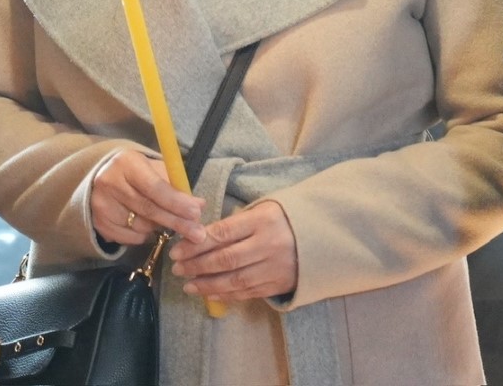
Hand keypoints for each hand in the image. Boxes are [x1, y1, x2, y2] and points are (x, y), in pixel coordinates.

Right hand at [90, 149, 206, 245]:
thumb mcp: (155, 169)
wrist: (102, 177)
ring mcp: (101, 205)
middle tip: (197, 234)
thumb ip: (176, 185)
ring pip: (140, 226)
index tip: (196, 213)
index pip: (155, 187)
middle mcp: (110, 183)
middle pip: (148, 209)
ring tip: (168, 221)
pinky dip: (144, 235)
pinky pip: (129, 238)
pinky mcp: (98, 223)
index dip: (177, 202)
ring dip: (159, 228)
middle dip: (176, 222)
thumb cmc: (137, 172)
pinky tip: (148, 226)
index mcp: (127, 164)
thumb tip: (199, 205)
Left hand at [170, 200, 298, 302]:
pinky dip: (225, 294)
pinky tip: (209, 293)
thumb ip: (237, 222)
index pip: (223, 233)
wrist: (325, 236)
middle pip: (225, 259)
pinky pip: (247, 292)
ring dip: (206, 284)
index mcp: (264, 220)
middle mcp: (269, 245)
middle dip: (196, 265)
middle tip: (177, 268)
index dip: (197, 244)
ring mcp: (275, 267)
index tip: (178, 249)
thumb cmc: (288, 218)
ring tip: (187, 284)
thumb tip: (201, 235)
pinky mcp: (279, 284)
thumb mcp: (265, 209)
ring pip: (234, 280)